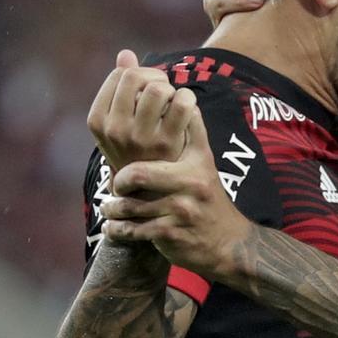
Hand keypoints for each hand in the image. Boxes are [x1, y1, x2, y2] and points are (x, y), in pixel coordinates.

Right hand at [87, 49, 195, 171]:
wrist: (153, 190)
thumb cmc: (137, 148)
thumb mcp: (119, 120)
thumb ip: (121, 85)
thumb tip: (126, 53)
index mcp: (97, 120)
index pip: (119, 75)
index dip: (138, 74)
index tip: (146, 90)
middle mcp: (114, 129)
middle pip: (137, 76)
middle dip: (155, 77)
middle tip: (164, 93)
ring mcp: (140, 137)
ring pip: (158, 88)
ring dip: (171, 90)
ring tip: (172, 103)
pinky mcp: (167, 142)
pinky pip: (182, 102)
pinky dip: (188, 99)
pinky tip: (186, 109)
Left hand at [100, 109, 254, 281]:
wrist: (227, 241)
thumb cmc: (207, 194)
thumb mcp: (204, 160)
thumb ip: (192, 130)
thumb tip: (182, 96)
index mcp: (196, 160)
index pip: (166, 135)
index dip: (141, 132)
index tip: (131, 136)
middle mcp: (191, 183)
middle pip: (137, 174)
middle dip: (119, 181)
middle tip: (116, 184)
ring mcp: (181, 210)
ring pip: (130, 206)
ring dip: (114, 209)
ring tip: (110, 207)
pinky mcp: (171, 234)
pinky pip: (132, 230)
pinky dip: (117, 230)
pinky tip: (113, 227)